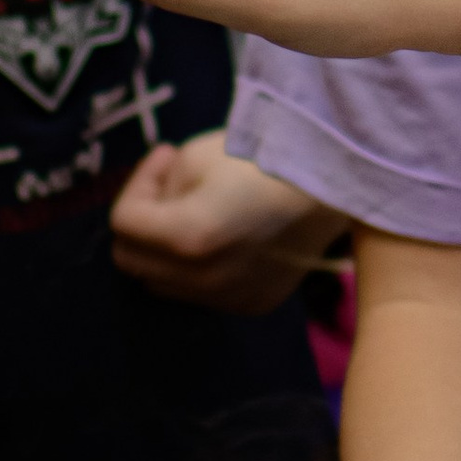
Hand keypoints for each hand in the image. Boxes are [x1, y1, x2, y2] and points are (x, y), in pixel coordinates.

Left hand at [109, 133, 347, 312]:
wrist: (337, 186)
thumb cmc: (266, 158)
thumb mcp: (197, 154)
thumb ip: (160, 186)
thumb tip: (153, 207)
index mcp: (187, 238)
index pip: (123, 223)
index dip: (137, 184)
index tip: (165, 156)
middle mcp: (204, 281)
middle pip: (133, 262)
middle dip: (141, 221)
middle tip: (169, 186)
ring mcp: (229, 299)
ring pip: (165, 283)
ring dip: (165, 249)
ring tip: (196, 209)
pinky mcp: (253, 305)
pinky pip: (203, 291)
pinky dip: (199, 267)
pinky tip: (227, 233)